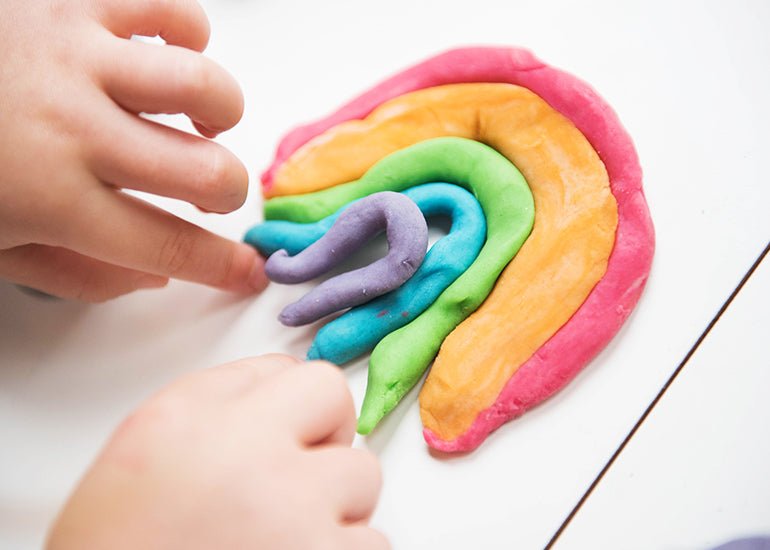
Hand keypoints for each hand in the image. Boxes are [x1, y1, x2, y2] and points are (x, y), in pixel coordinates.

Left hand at [0, 0, 267, 300]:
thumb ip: (76, 274)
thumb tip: (152, 275)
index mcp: (48, 198)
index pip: (169, 248)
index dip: (222, 269)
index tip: (248, 272)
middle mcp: (73, 126)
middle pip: (207, 175)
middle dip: (228, 196)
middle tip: (208, 194)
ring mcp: (75, 54)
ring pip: (205, 88)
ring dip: (219, 116)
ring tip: (198, 124)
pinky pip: (171, 10)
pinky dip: (187, 36)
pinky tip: (162, 57)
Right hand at [46, 355, 388, 549]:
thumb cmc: (120, 546)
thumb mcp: (145, 447)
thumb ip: (215, 399)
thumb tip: (280, 382)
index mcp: (192, 420)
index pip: (290, 372)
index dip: (295, 405)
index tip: (289, 431)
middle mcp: (246, 454)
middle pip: (337, 404)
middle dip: (323, 438)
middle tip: (295, 478)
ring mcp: (293, 512)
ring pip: (362, 476)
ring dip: (335, 504)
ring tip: (285, 534)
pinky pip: (371, 542)